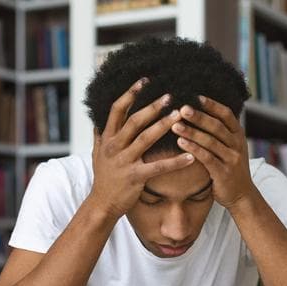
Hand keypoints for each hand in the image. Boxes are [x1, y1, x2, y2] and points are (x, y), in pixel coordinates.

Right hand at [88, 78, 194, 218]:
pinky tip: (190, 156)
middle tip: (171, 95)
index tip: (144, 80)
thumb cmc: (103, 178)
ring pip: (146, 139)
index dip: (130, 94)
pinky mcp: (135, 177)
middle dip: (153, 106)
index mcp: (107, 138)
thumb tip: (97, 120)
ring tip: (181, 115)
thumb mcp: (96, 154)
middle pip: (134, 121)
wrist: (102, 204)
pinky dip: (175, 161)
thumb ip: (99, 136)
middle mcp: (114, 147)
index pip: (117, 110)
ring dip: (164, 125)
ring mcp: (124, 161)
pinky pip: (158, 167)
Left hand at [172, 95, 255, 208]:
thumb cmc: (229, 168)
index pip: (226, 114)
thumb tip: (201, 112)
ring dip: (191, 131)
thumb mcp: (230, 147)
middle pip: (217, 125)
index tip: (195, 96)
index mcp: (238, 135)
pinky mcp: (224, 172)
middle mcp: (237, 144)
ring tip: (174, 124)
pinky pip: (207, 157)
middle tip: (182, 107)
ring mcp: (232, 158)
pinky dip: (193, 148)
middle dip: (198, 116)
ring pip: (210, 141)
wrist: (242, 195)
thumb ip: (220, 133)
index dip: (212, 105)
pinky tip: (180, 142)